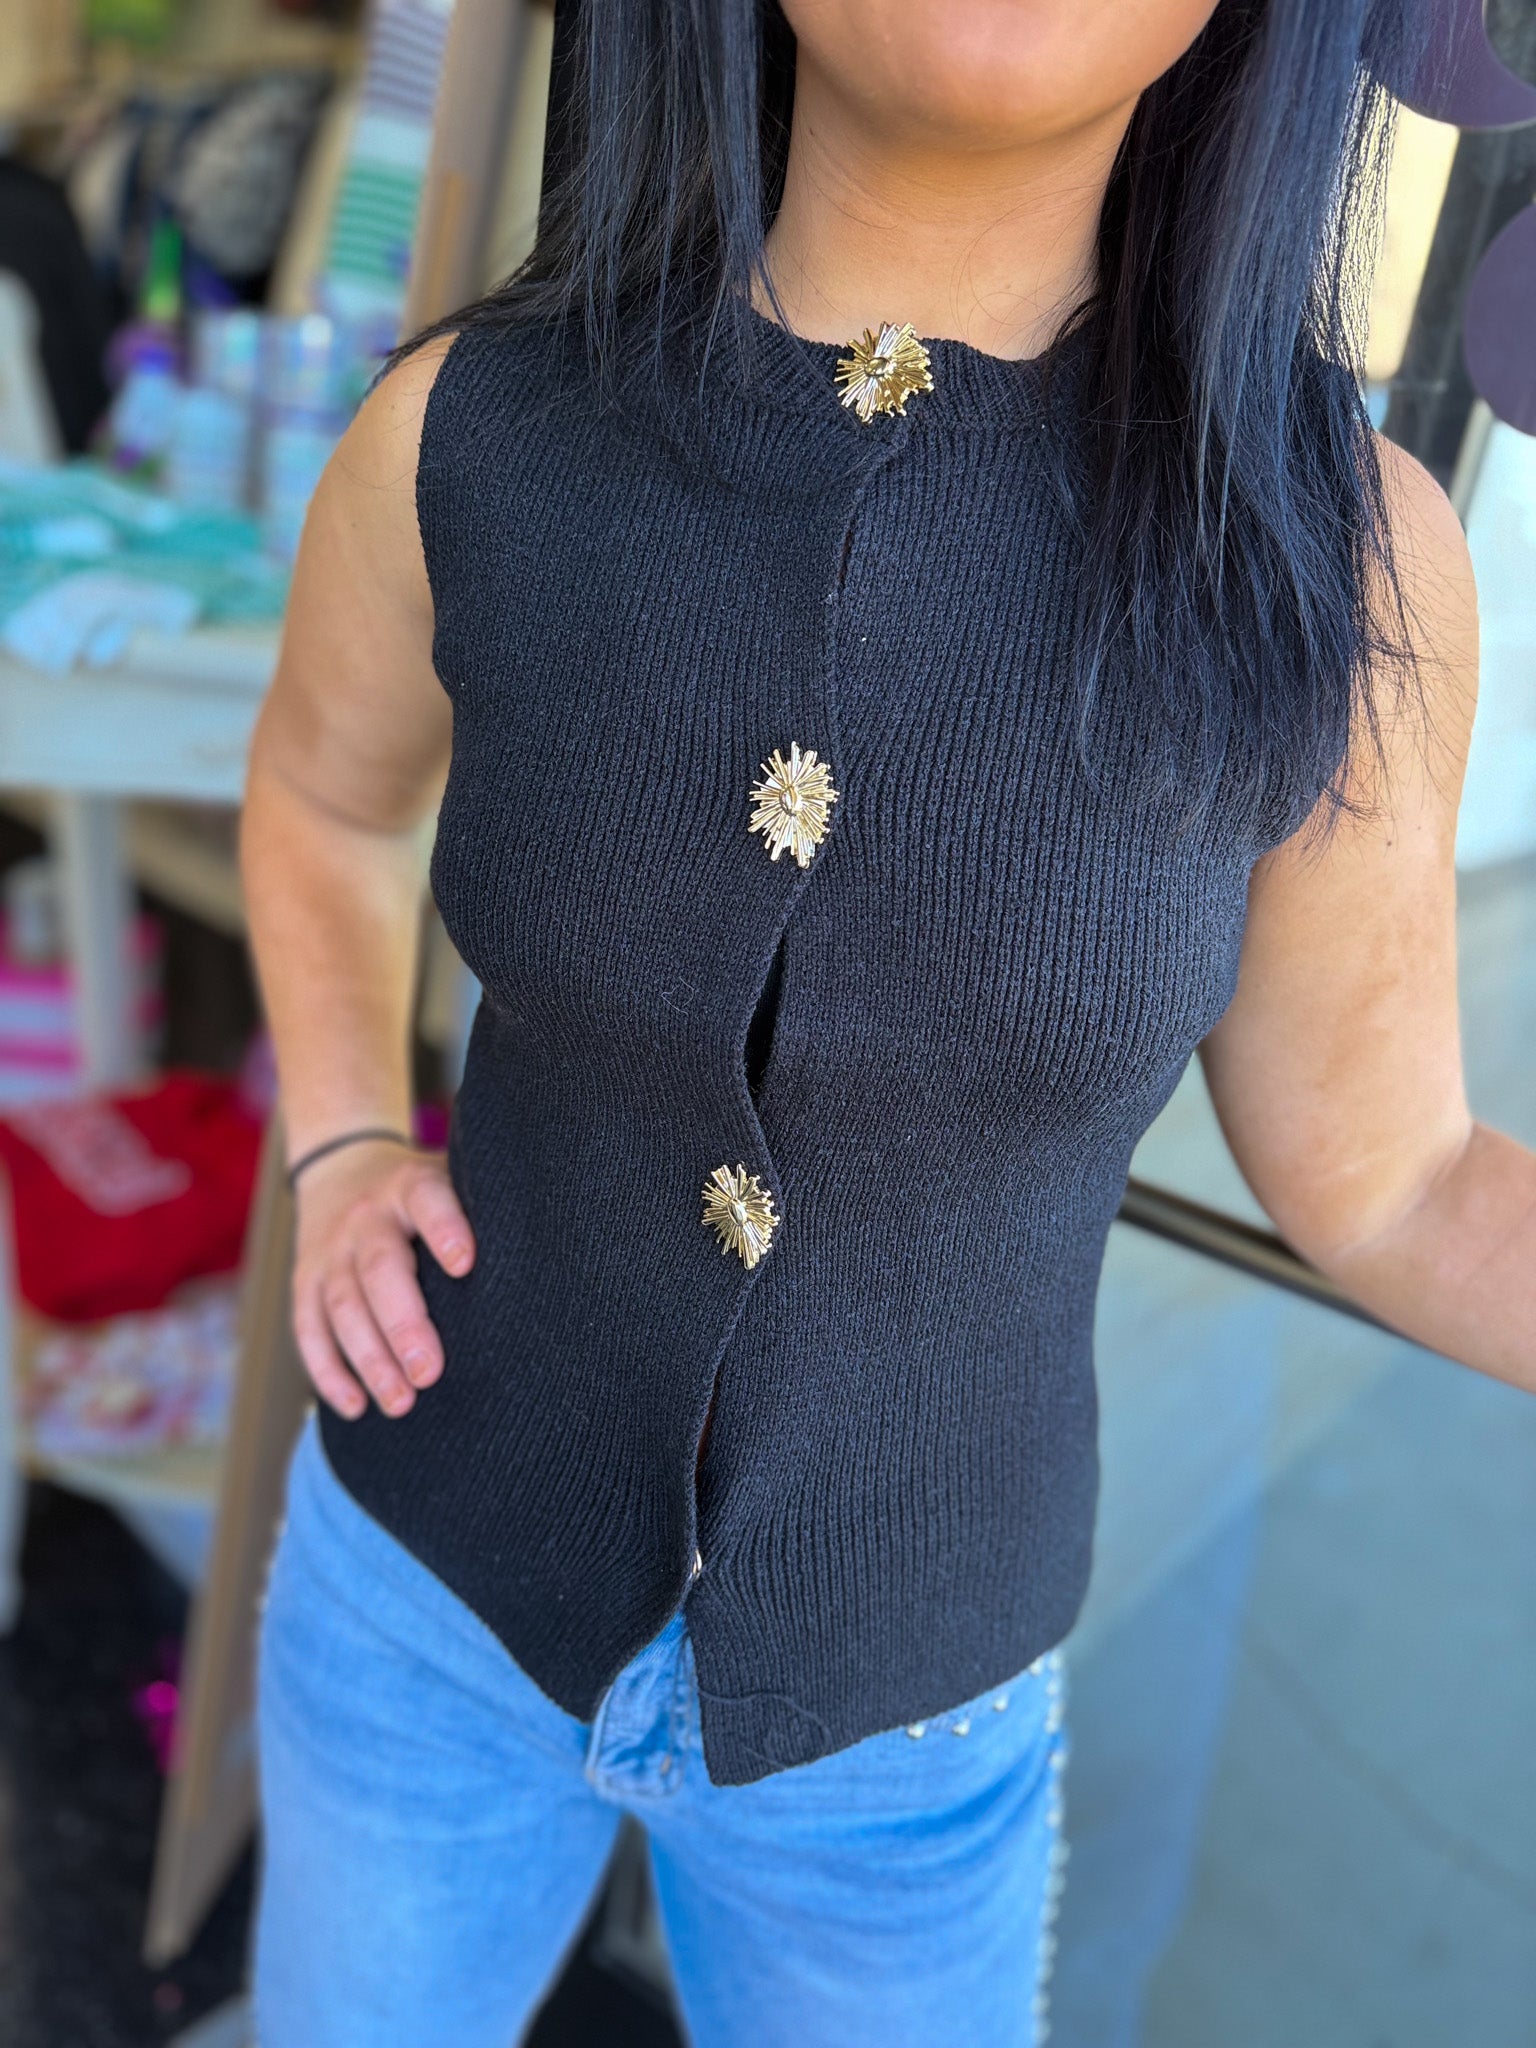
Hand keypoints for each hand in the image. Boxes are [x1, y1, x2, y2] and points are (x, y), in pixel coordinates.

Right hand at [290, 1140, 474, 1420]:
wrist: (343, 1168)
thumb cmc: (422, 1192)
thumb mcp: (451, 1179)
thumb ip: (484, 1209)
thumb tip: (551, 1257)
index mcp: (410, 1186)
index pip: (427, 1200)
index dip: (445, 1228)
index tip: (466, 1264)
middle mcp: (366, 1217)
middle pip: (379, 1269)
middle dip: (403, 1324)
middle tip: (430, 1372)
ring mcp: (330, 1250)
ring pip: (341, 1306)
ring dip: (369, 1359)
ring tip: (401, 1402)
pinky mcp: (304, 1281)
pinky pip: (308, 1329)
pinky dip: (328, 1371)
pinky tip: (356, 1405)